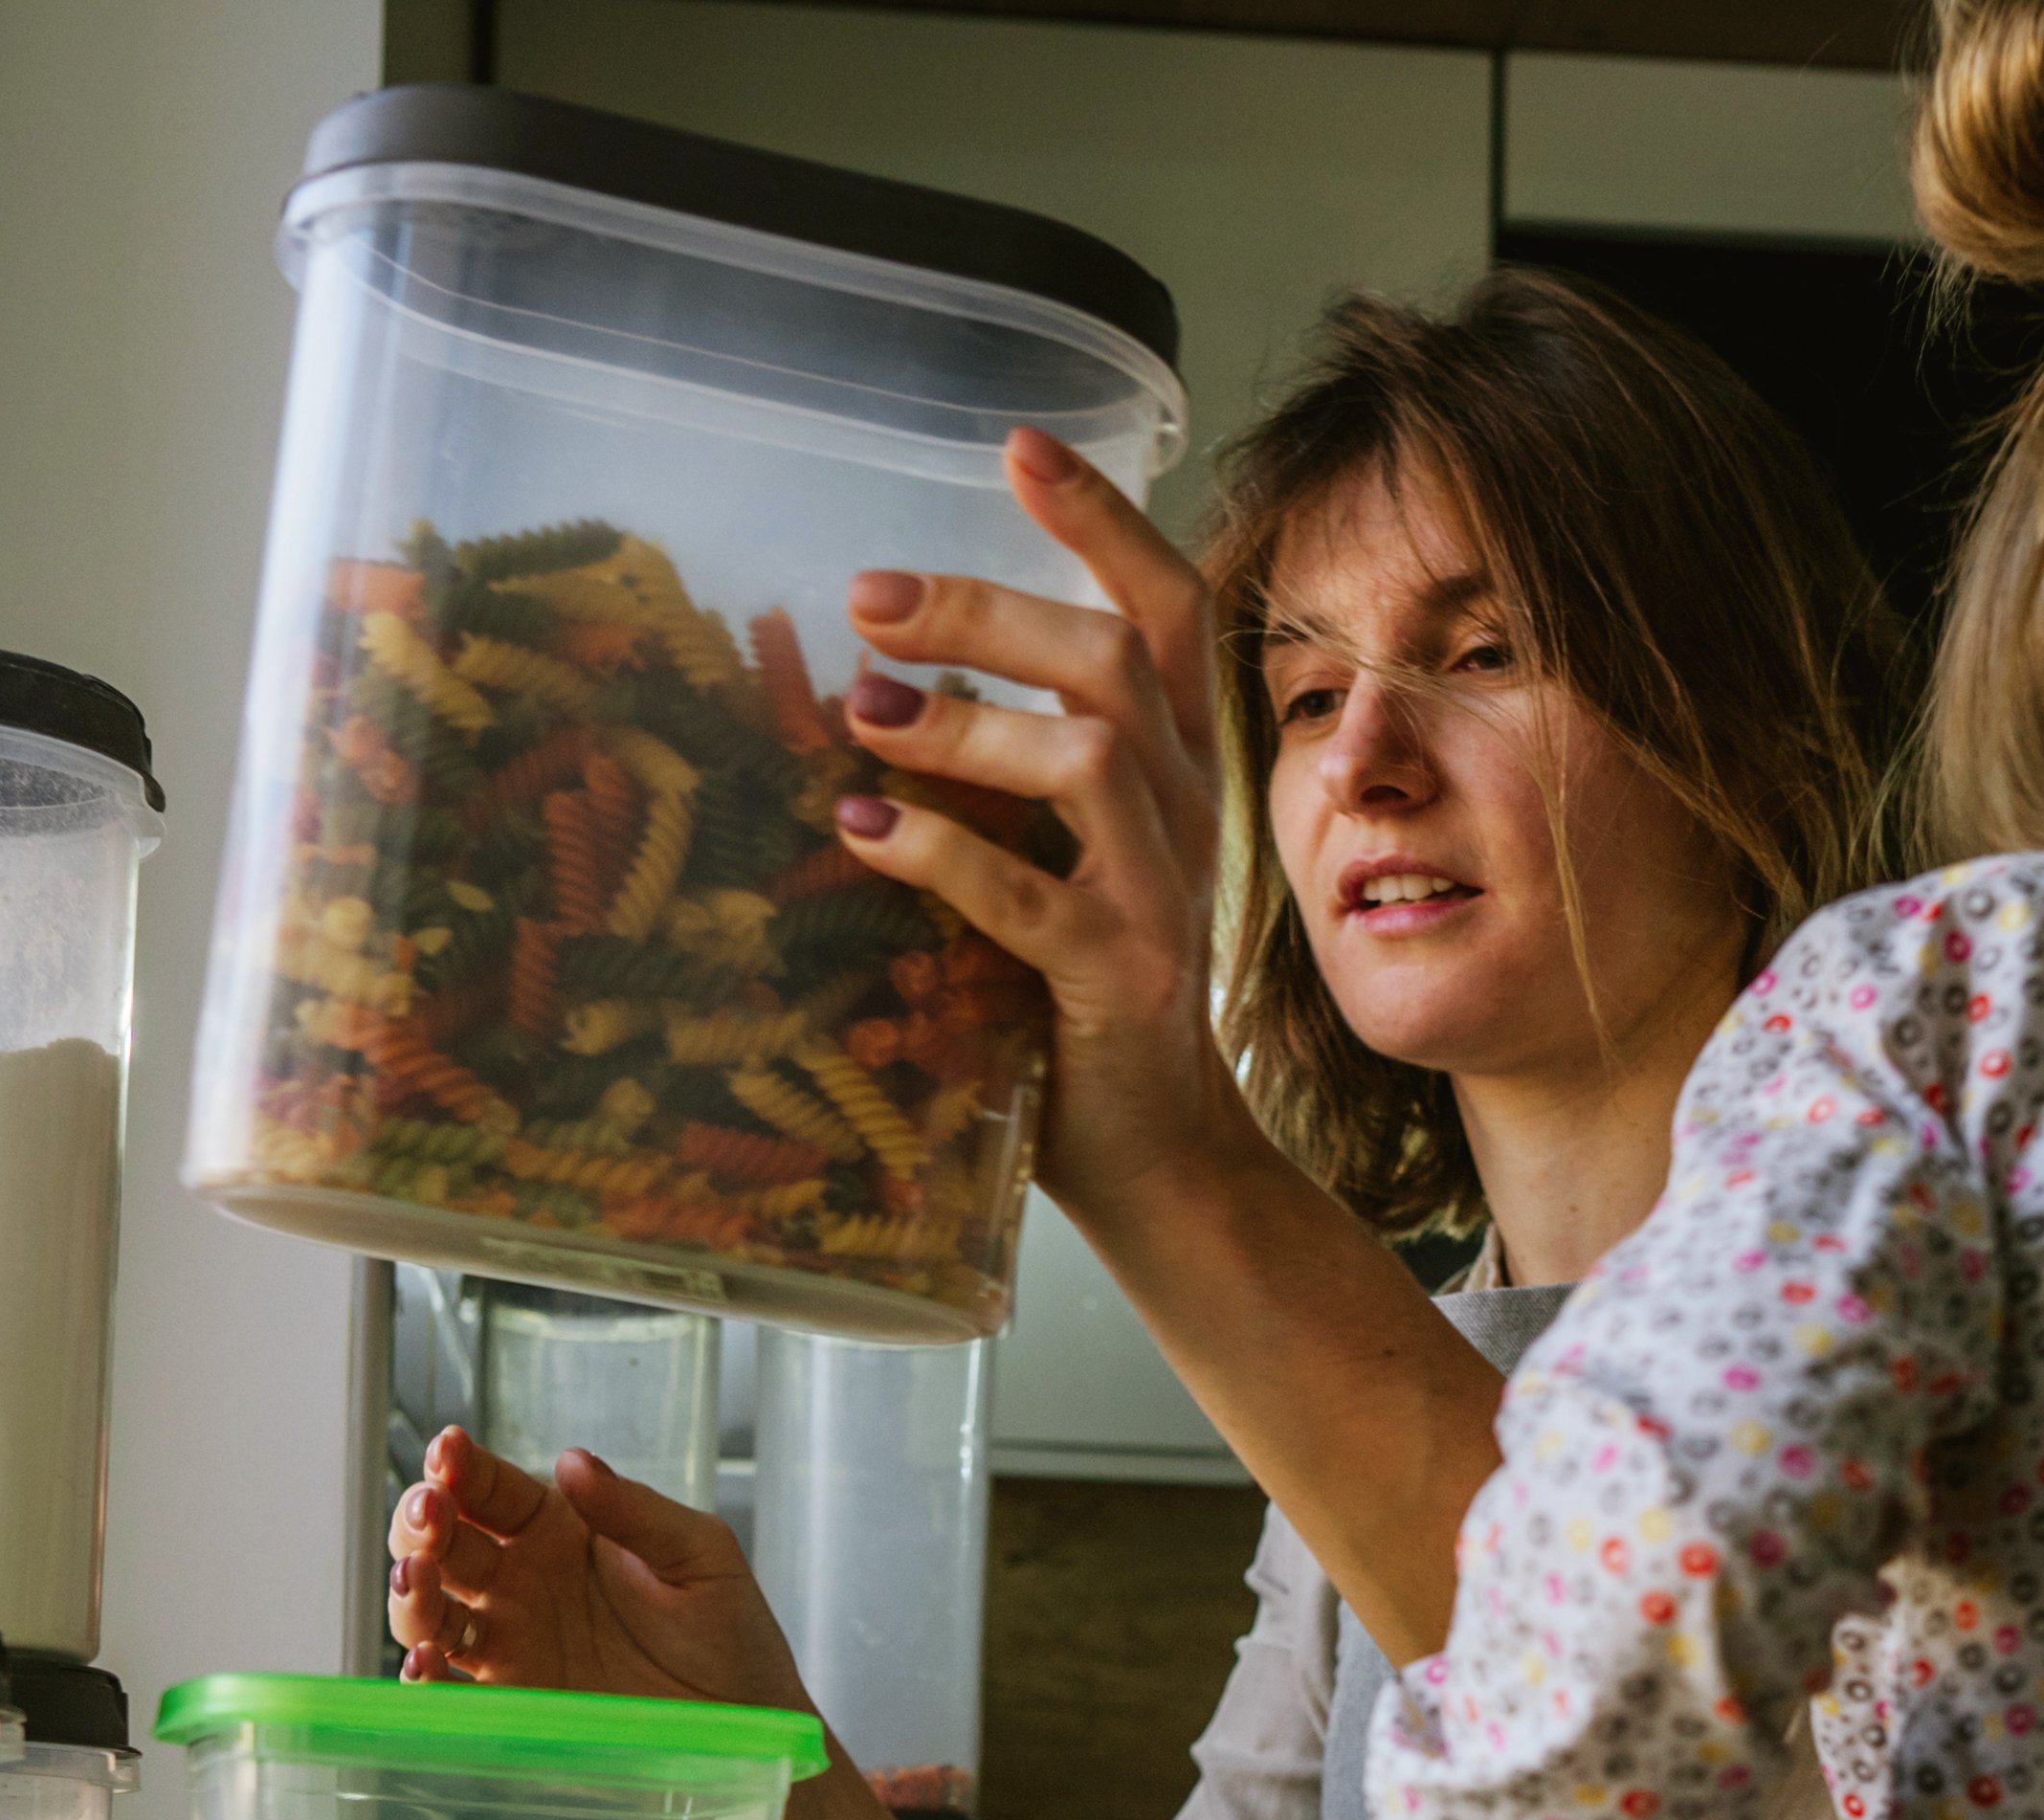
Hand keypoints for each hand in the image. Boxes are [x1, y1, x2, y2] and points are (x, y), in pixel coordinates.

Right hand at [387, 1426, 815, 1722]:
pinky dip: (424, 1677)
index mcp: (561, 1531)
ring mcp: (511, 1645)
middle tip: (430, 1512)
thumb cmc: (731, 1636)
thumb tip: (574, 1462)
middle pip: (445, 1544)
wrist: (749, 1730)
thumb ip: (636, 1512)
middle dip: (423, 1522)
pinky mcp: (512, 1707)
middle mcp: (522, 1583)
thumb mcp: (698, 1558)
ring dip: (411, 1593)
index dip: (462, 1468)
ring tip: (418, 1578)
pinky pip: (450, 1691)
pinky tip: (425, 1662)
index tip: (450, 1452)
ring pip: (431, 1611)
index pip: (493, 1490)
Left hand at [829, 427, 1252, 1221]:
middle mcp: (1187, 812)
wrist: (1157, 1152)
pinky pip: (1028, 897)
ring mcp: (1161, 897)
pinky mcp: (1118, 981)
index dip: (1098, 520)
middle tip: (871, 597)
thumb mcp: (1059, 850)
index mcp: (1178, 765)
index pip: (1165, 608)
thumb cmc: (1079, 992)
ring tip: (859, 709)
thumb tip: (872, 680)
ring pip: (1089, 756)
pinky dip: (935, 852)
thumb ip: (1008, 770)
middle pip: (1113, 658)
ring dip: (964, 722)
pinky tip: (856, 829)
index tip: (1018, 444)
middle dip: (988, 610)